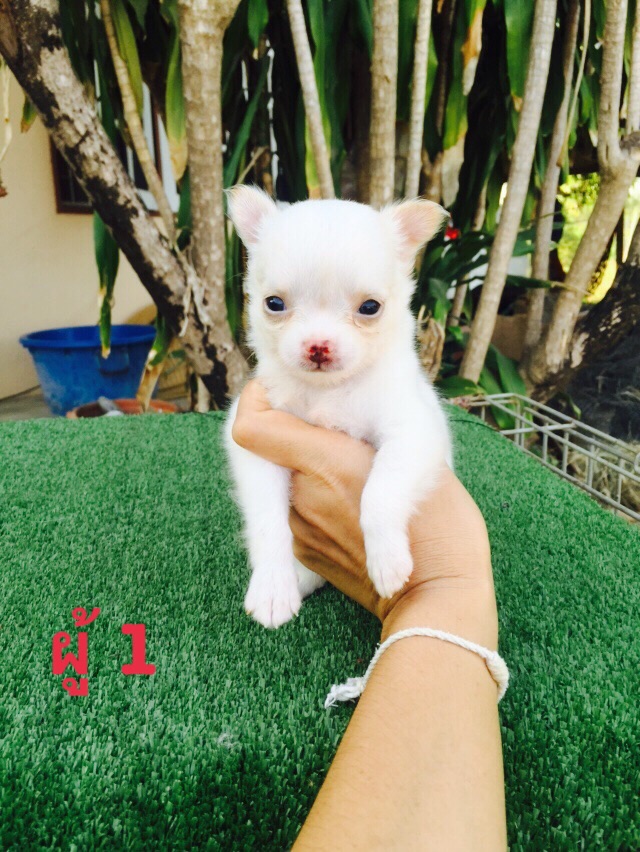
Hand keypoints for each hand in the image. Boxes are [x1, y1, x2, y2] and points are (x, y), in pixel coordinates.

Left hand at [232, 380, 497, 645]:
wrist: (439, 593)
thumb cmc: (438, 518)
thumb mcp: (407, 455)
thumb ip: (350, 428)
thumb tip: (318, 408)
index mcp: (323, 461)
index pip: (252, 424)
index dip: (263, 403)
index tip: (291, 397)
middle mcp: (300, 496)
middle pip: (273, 450)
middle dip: (300, 438)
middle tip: (346, 437)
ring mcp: (299, 529)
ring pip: (287, 481)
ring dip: (311, 471)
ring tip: (359, 476)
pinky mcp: (305, 553)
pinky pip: (299, 512)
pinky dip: (318, 503)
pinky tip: (356, 509)